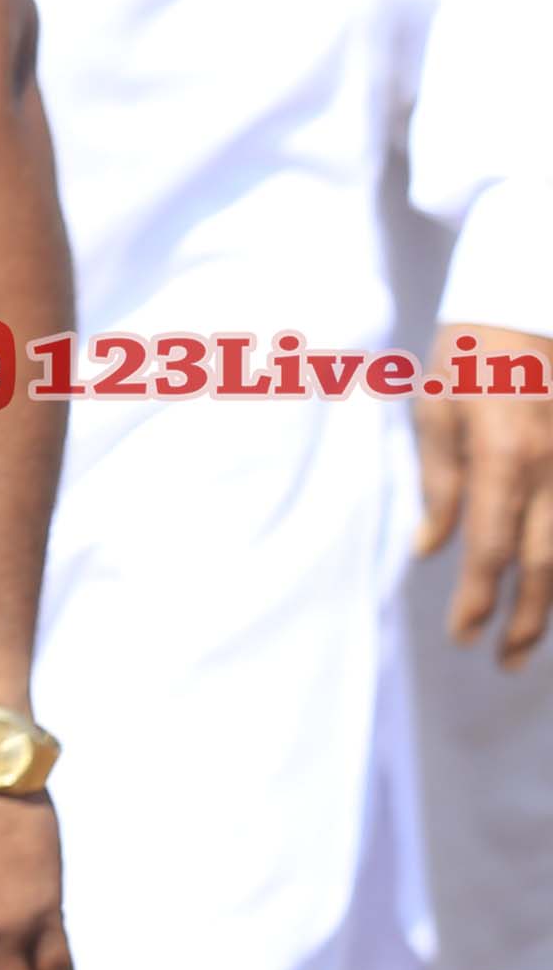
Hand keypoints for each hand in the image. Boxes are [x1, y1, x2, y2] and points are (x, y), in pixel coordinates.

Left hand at [421, 322, 552, 660]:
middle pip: (545, 565)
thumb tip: (428, 551)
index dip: (478, 600)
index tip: (461, 635)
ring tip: (527, 643)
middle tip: (503, 662)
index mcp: (506, 459)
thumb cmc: (470, 358)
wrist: (528, 307)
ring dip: (551, 601)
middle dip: (525, 620)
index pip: (491, 550)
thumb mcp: (437, 414)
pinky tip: (551, 589)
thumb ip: (439, 487)